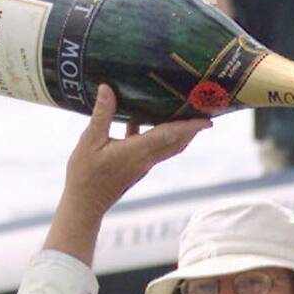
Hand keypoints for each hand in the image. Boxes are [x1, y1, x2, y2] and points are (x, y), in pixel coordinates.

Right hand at [44, 85, 209, 264]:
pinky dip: (158, 136)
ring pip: (168, 147)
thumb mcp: (89, 141)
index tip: (208, 120)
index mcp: (137, 151)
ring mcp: (142, 166)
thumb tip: (108, 88)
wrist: (84, 205)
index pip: (170, 135)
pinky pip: (153, 150)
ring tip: (184, 115)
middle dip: (193, 129)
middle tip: (205, 112)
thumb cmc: (85, 175)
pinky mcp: (135, 169)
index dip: (190, 126)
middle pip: (176, 143)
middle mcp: (145, 159)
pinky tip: (144, 122)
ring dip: (180, 133)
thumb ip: (102, 115)